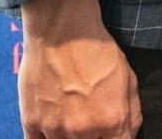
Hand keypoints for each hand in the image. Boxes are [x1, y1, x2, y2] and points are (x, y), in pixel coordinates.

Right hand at [18, 0, 142, 138]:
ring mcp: (54, 130)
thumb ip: (131, 115)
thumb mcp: (129, 80)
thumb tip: (128, 135)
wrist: (62, 34)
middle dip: (95, 138)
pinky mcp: (31, 124)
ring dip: (71, 137)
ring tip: (73, 117)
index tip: (112, 134)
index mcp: (111, 122)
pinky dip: (47, 138)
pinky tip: (54, 127)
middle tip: (92, 123)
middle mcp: (82, 132)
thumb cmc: (98, 52)